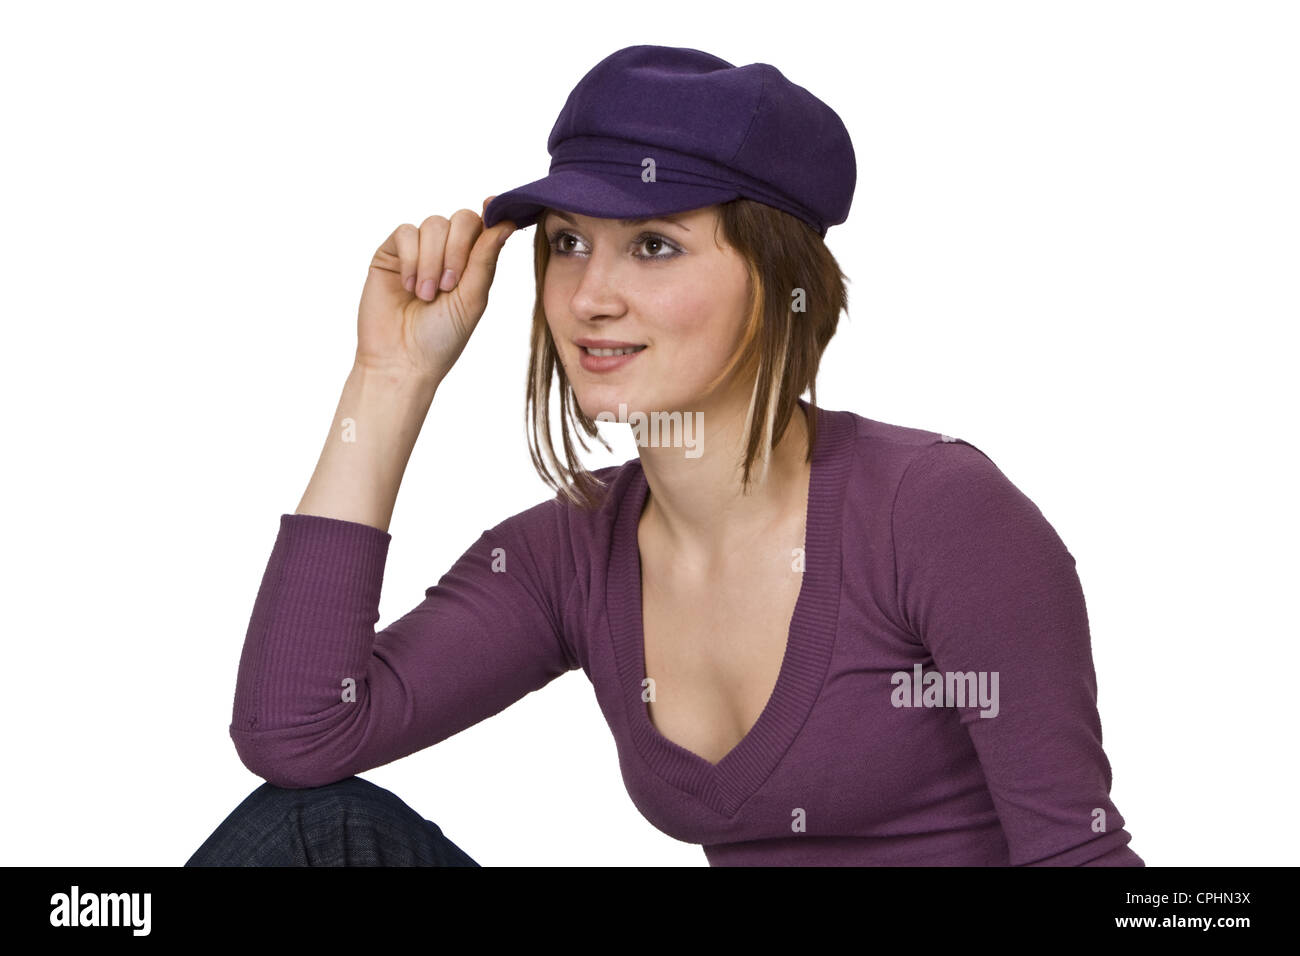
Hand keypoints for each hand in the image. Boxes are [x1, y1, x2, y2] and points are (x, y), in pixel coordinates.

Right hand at [355, 196, 515, 384]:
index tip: (492, 207)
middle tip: (449, 286)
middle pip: (461, 219)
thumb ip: (486, 259)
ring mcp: (418, 252)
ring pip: (433, 225)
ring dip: (433, 261)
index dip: (491, 214)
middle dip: (458, 250)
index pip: (484, 226)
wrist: (401, 360)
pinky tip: (409, 286)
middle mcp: (446, 253)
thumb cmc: (441, 338)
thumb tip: (507, 221)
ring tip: (426, 295)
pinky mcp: (390, 254)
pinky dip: (411, 259)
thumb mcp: (472, 299)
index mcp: (472, 264)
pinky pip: (406, 233)